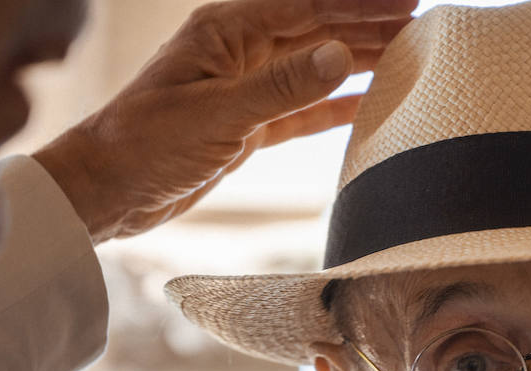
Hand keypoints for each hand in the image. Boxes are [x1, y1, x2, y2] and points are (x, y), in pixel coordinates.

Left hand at [34, 0, 414, 242]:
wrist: (106, 191)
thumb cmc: (144, 146)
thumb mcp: (217, 115)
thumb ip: (282, 87)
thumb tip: (343, 55)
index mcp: (227, 31)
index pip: (309, 4)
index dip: (361, 0)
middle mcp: (239, 51)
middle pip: (319, 29)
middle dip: (370, 23)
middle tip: (424, 21)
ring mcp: (244, 88)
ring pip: (316, 67)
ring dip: (360, 60)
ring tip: (409, 53)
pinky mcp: (247, 126)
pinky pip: (303, 109)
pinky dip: (337, 105)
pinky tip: (369, 100)